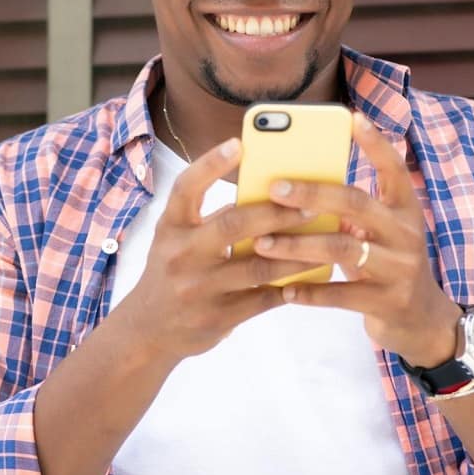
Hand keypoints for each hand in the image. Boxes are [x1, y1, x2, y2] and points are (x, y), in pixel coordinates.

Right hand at [115, 137, 323, 363]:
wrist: (149, 330)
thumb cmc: (172, 271)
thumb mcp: (177, 239)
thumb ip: (209, 218)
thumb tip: (262, 195)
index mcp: (171, 227)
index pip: (186, 187)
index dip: (210, 164)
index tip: (238, 144)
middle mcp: (181, 255)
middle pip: (232, 225)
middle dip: (275, 212)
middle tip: (310, 202)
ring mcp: (199, 289)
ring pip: (257, 267)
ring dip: (295, 252)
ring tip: (323, 238)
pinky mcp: (218, 318)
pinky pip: (263, 299)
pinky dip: (289, 285)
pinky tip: (312, 274)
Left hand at [253, 112, 460, 367]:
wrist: (423, 321)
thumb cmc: (388, 264)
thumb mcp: (382, 232)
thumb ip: (353, 211)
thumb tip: (296, 186)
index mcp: (406, 209)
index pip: (394, 168)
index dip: (375, 143)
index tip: (351, 118)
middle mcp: (407, 234)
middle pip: (356, 203)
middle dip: (312, 192)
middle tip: (275, 187)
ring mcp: (400, 269)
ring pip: (343, 249)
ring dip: (298, 244)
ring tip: (263, 242)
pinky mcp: (389, 303)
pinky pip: (342, 295)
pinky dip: (310, 291)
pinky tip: (284, 288)